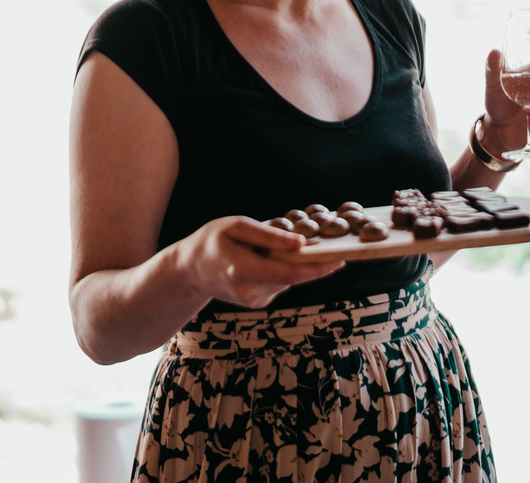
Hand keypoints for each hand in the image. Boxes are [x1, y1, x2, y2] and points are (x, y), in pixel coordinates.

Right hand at [178, 216, 344, 308]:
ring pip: (287, 281)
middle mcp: (248, 290)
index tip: (340, 260)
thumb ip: (268, 235)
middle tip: (331, 250)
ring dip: (295, 265)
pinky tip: (269, 260)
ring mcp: (252, 300)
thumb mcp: (236, 226)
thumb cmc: (212, 241)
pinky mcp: (255, 303)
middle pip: (294, 278)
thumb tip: (300, 243)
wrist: (189, 270)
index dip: (318, 269)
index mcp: (242, 269)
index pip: (290, 273)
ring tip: (291, 248)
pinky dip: (281, 271)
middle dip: (314, 265)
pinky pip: (278, 284)